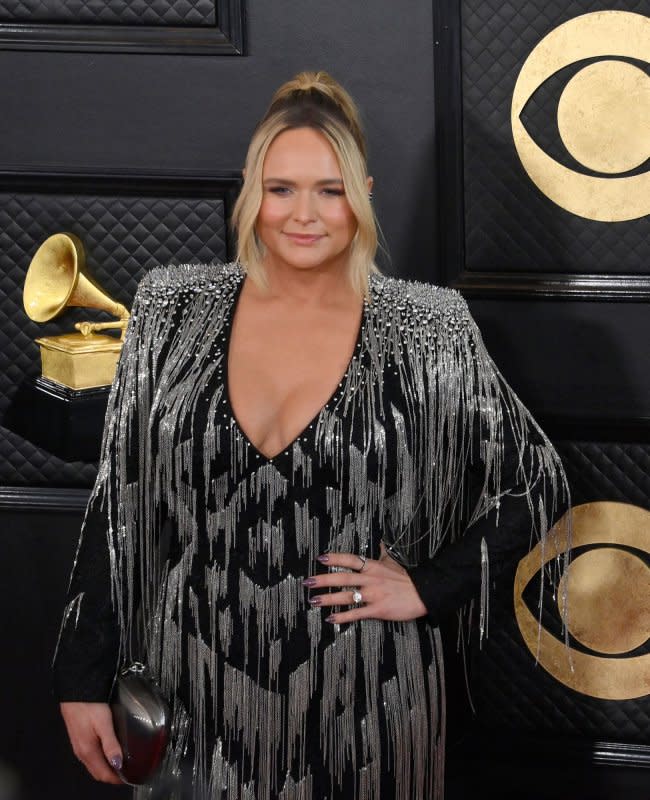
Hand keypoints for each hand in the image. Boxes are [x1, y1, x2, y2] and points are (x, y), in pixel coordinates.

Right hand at [60, 702, 122, 783]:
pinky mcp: (78, 737)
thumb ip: (111, 744)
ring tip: (119, 765)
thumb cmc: (88, 704)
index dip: (115, 779)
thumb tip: (118, 764)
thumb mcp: (103, 723)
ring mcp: (78, 745)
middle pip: (97, 771)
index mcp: (88, 750)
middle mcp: (81, 751)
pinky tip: (107, 752)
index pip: (102, 773)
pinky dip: (100, 759)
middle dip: (111, 776)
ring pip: (93, 764)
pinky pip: (89, 755)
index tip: (127, 779)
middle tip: (125, 775)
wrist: (74, 691)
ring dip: (105, 768)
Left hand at [303, 543, 427, 623]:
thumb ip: (383, 553)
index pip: (350, 559)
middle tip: (307, 582)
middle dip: (323, 580)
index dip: (335, 558)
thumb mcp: (393, 562)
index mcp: (373, 566)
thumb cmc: (407, 578)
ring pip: (346, 596)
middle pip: (343, 577)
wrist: (423, 593)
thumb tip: (381, 542)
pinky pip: (357, 613)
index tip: (320, 558)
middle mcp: (370, 579)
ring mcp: (373, 594)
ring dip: (328, 599)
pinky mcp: (378, 610)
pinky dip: (343, 617)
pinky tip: (331, 619)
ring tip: (313, 600)